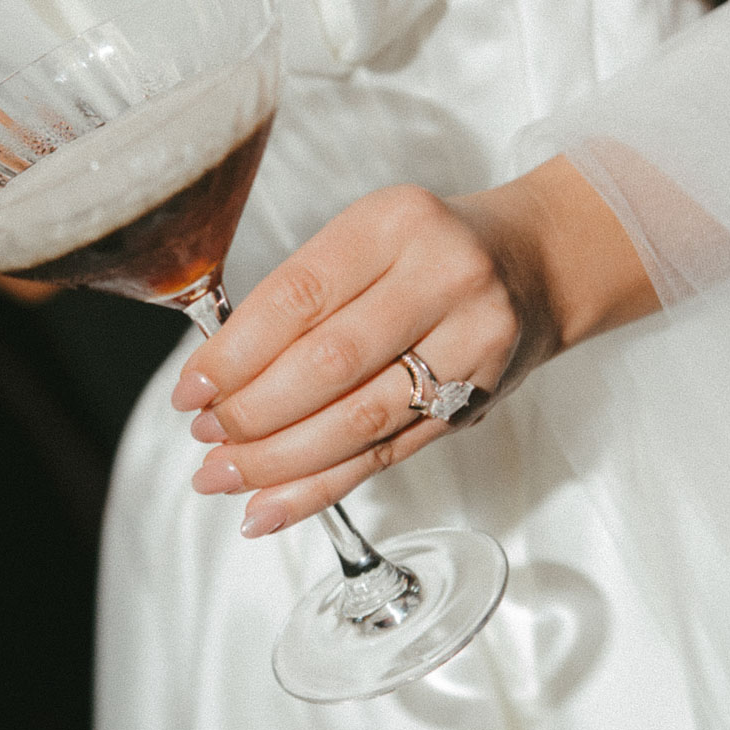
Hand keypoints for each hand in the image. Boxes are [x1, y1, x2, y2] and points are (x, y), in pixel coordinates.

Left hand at [170, 155, 658, 536]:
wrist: (538, 264)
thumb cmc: (429, 250)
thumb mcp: (367, 238)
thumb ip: (302, 297)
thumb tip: (215, 379)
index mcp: (396, 224)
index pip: (299, 296)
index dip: (235, 353)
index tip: (192, 389)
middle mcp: (443, 279)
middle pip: (330, 363)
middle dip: (253, 413)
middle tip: (206, 438)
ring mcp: (470, 345)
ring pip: (359, 419)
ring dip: (280, 461)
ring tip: (224, 478)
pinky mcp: (476, 402)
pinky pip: (387, 455)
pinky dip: (322, 487)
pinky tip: (272, 506)